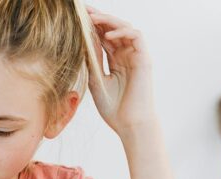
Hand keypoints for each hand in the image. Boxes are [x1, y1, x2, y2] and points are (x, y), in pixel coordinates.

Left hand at [85, 5, 157, 134]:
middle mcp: (126, 55)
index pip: (103, 37)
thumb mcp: (96, 80)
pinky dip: (123, 32)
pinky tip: (108, 35)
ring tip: (92, 18)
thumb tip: (83, 40)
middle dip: (98, 17)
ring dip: (108, 21)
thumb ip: (92, 61)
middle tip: (82, 9)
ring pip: (124, 27)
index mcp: (115, 61)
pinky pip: (136, 36)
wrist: (130, 125)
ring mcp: (136, 56)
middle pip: (112, 28)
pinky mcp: (144, 59)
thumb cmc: (114, 108)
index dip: (91, 25)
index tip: (76, 16)